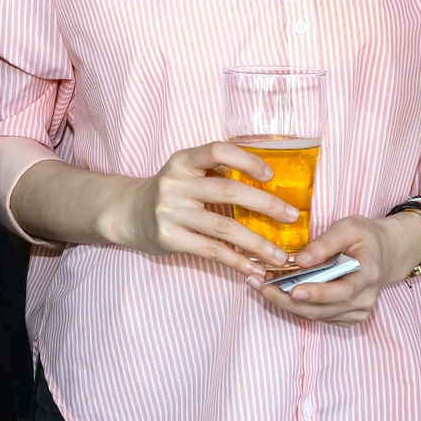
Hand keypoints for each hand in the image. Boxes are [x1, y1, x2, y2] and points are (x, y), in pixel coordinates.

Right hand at [108, 143, 301, 277]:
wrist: (128, 213)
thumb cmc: (171, 191)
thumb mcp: (186, 172)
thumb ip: (216, 172)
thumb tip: (269, 183)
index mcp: (183, 161)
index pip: (217, 151)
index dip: (246, 160)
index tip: (270, 175)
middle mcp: (175, 184)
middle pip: (227, 191)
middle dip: (264, 204)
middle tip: (291, 216)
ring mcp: (171, 212)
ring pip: (223, 228)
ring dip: (257, 243)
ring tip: (280, 256)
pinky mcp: (169, 239)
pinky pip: (211, 251)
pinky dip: (237, 261)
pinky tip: (255, 269)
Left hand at [249, 211, 420, 325]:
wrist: (385, 255)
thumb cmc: (365, 237)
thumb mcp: (349, 228)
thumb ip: (325, 243)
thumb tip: (298, 261)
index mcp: (368, 275)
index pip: (342, 291)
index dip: (317, 293)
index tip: (293, 290)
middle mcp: (364, 300)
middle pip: (321, 308)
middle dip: (287, 299)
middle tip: (259, 285)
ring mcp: (355, 313)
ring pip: (314, 315)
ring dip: (284, 303)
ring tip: (258, 285)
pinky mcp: (345, 318)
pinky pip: (316, 316)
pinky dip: (294, 306)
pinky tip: (274, 291)